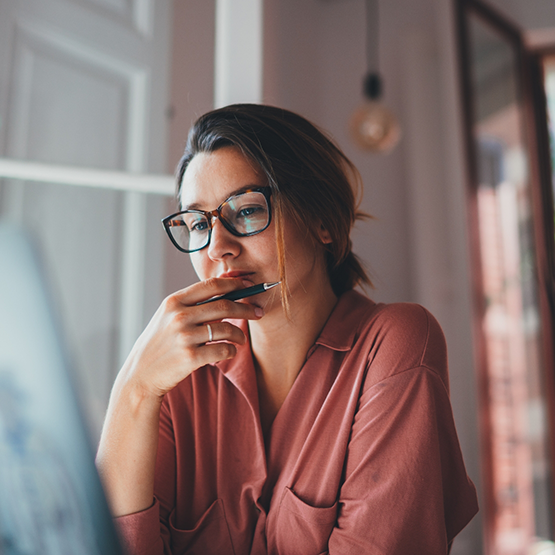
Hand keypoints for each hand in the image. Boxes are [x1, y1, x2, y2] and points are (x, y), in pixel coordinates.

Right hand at [119, 278, 262, 397]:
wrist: (140, 375)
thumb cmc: (160, 344)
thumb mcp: (168, 317)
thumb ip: (192, 304)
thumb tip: (226, 289)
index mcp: (174, 301)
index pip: (211, 285)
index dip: (234, 283)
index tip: (249, 285)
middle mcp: (179, 316)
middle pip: (224, 305)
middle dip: (246, 308)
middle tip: (258, 312)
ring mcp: (184, 337)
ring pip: (227, 329)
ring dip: (240, 334)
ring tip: (241, 339)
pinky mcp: (190, 357)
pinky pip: (223, 350)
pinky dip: (231, 351)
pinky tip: (230, 351)